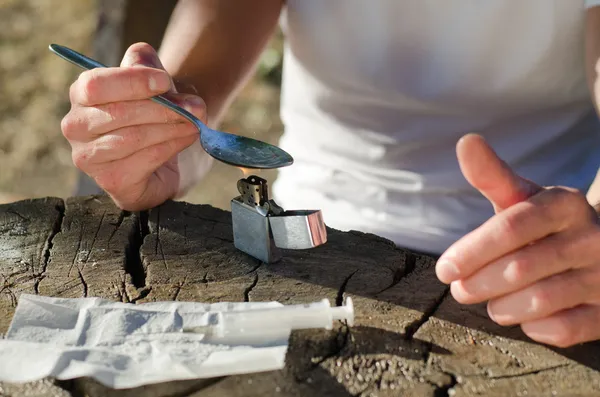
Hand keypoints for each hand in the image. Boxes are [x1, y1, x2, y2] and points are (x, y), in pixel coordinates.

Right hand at [61, 42, 209, 210]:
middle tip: (194, 107)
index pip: (96, 85)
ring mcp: (89, 157)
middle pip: (118, 113)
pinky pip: (144, 161)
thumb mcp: (152, 82)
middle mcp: (76, 126)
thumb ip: (150, 67)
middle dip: (162, 108)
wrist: (163, 157)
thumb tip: (162, 80)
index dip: (132, 81)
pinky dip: (171, 147)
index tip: (165, 81)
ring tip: (194, 123)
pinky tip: (186, 138)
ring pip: (133, 138)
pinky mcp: (111, 181)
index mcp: (81, 94)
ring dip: (170, 128)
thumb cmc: (153, 113)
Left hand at [436, 134, 599, 346]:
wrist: (596, 248)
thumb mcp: (520, 197)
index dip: (472, 251)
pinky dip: (535, 328)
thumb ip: (491, 176)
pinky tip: (524, 317)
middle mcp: (592, 236)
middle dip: (479, 283)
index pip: (511, 228)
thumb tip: (466, 141)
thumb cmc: (542, 224)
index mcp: (564, 203)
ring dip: (502, 307)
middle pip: (520, 268)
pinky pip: (566, 329)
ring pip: (541, 301)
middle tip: (460, 290)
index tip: (444, 270)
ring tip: (490, 302)